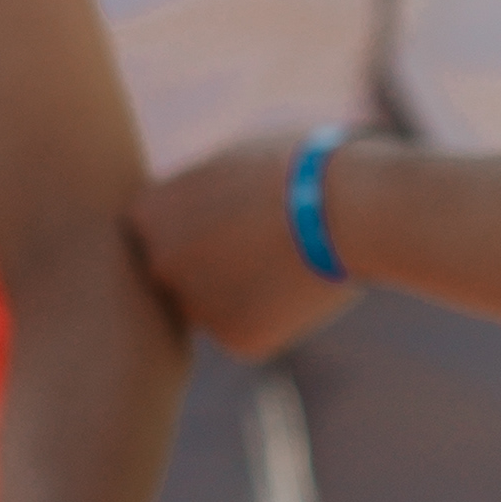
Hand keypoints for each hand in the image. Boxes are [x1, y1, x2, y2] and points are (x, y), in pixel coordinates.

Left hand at [130, 141, 353, 359]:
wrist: (354, 206)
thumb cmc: (299, 165)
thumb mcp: (228, 160)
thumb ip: (191, 193)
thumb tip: (181, 211)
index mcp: (146, 213)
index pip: (152, 232)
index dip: (193, 223)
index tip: (229, 214)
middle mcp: (158, 265)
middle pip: (174, 276)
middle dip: (209, 266)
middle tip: (258, 243)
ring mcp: (194, 307)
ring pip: (210, 309)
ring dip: (239, 295)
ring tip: (288, 260)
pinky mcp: (235, 340)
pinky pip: (247, 332)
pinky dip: (272, 318)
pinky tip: (301, 287)